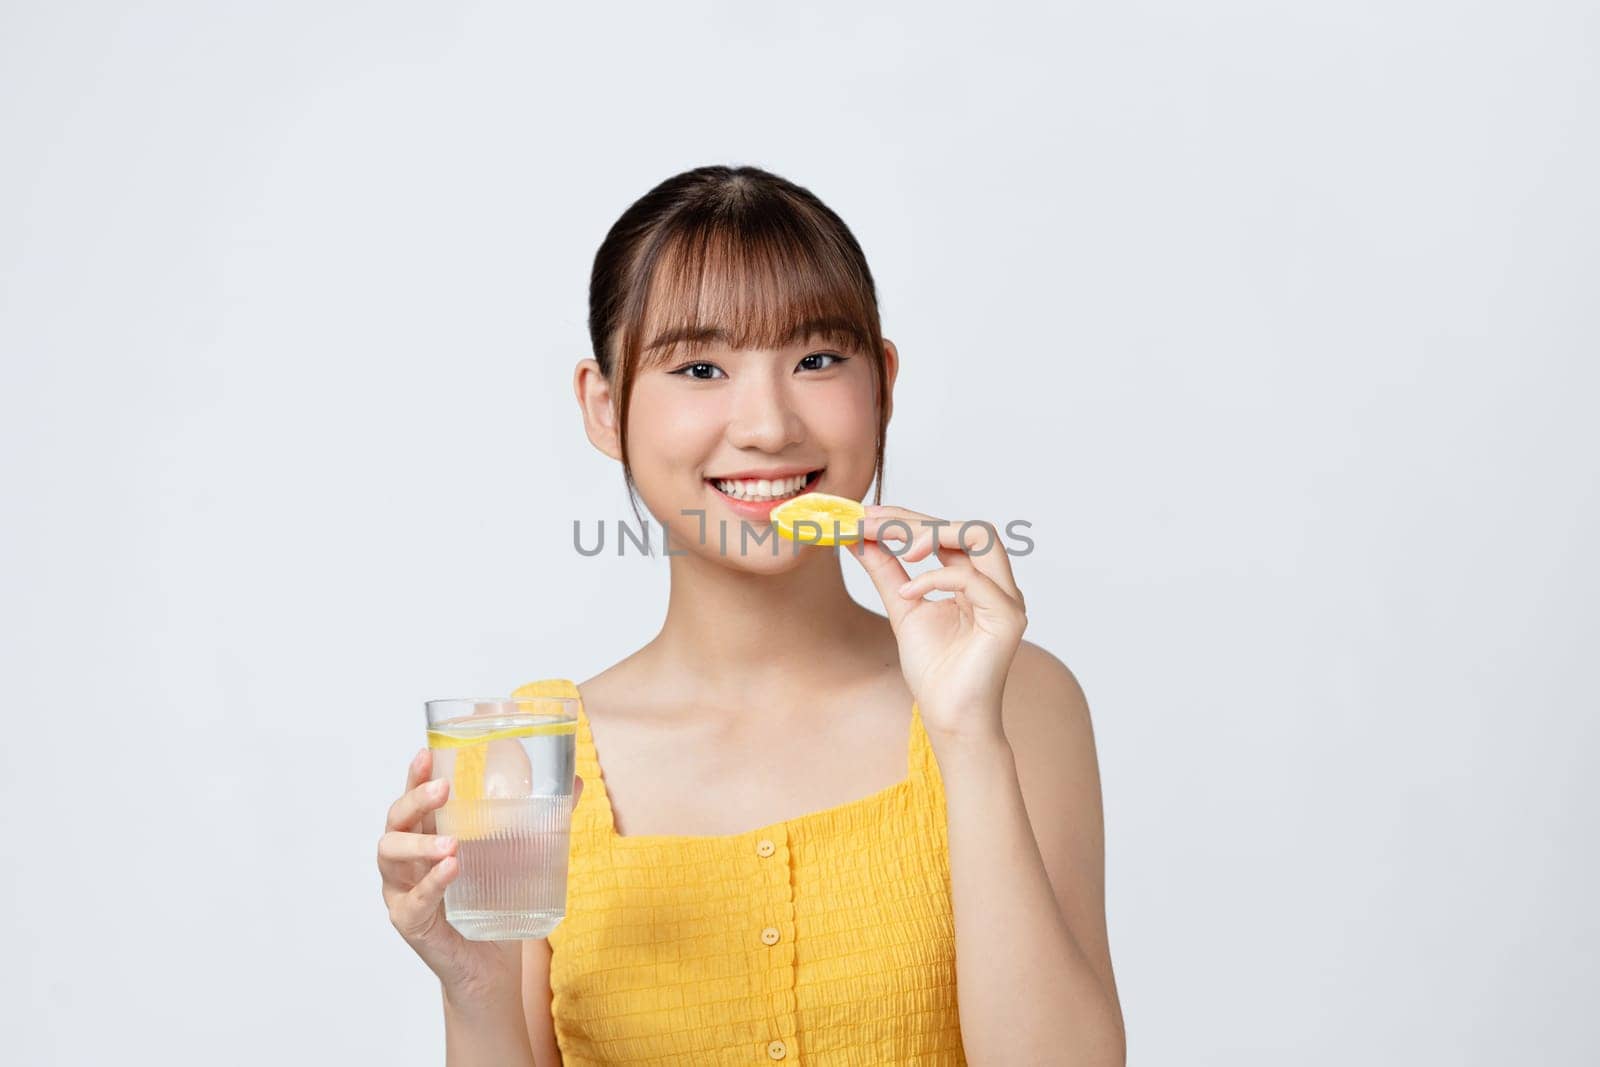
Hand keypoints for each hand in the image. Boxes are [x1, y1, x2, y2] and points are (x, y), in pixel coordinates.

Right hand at [377, 746, 582, 1006]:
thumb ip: (542, 820)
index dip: (414, 775)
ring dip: (419, 843)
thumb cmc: (496, 903)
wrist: (491, 967)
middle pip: (395, 821)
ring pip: (391, 856)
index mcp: (427, 836)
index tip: (426, 752)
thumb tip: (574, 780)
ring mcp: (402, 891)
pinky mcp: (410, 922)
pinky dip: (431, 883)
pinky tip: (451, 869)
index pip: (413, 798)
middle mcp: (407, 860)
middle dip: (415, 800)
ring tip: (451, 842)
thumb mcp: (519, 856)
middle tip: (444, 789)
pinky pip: (412, 900)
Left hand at [846, 505, 1027, 741]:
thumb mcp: (902, 606)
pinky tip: (907, 592)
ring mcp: (1007, 600)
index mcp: (977, 580)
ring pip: (982, 537)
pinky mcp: (1007, 618)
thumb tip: (859, 537)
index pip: (947, 533)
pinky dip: (934, 578)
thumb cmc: (934, 670)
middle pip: (966, 527)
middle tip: (871, 522)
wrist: (948, 716)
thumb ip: (886, 570)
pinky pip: (972, 579)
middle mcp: (997, 585)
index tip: (866, 515)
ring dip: (935, 534)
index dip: (907, 518)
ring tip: (899, 548)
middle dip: (916, 520)